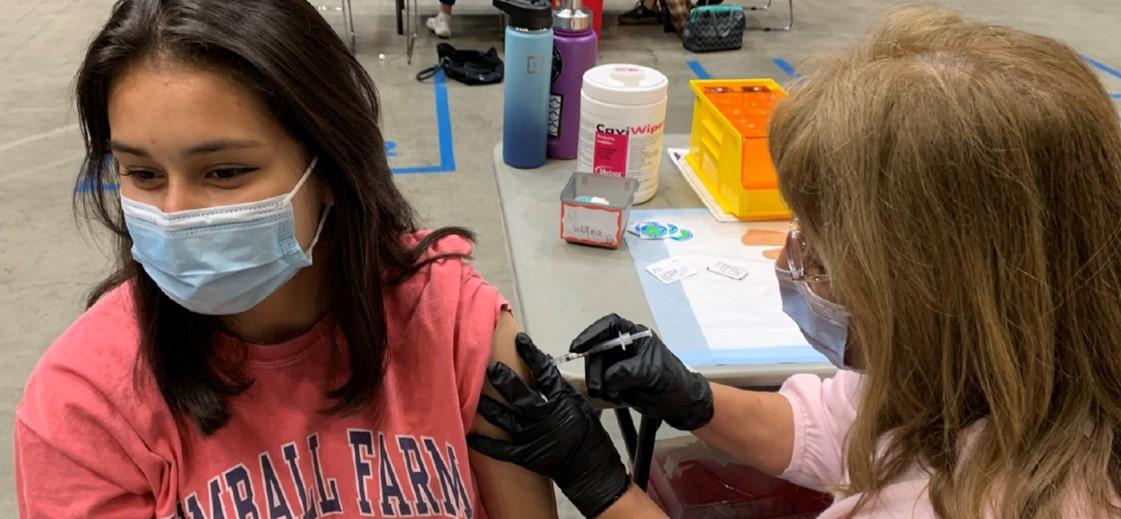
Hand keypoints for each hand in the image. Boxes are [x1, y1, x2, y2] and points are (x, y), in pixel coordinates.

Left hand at [467, 333, 630, 517]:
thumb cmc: (590, 438)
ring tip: (477, 396)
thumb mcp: (581, 406)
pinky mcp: (527, 456)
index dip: (531, 355)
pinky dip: (486, 444)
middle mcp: (546, 419)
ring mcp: (535, 438)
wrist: (592, 469)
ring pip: (506, 420)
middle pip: (521, 396)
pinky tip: (471, 435)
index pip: (545, 373)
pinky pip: (502, 450)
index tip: (520, 340)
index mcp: (562, 403)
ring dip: (490, 407)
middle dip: (504, 380)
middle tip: (490, 367)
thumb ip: (560, 389)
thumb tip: (544, 368)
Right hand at [571, 314, 713, 430]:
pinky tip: (618, 397)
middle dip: (595, 368)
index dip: (591, 334)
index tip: (578, 347)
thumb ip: (628, 371)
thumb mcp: (652, 373)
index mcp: (637, 336)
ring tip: (614, 393)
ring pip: (596, 368)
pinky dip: (605, 392)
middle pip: (597, 349)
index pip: (609, 326)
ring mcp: (620, 365)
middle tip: (599, 385)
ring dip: (600, 383)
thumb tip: (609, 376)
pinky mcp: (617, 382)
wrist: (681, 405)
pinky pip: (601, 384)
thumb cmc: (676, 382)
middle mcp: (626, 347)